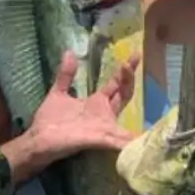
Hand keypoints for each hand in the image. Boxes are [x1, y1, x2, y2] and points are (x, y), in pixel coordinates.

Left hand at [24, 50, 140, 161]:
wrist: (39, 142)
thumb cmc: (50, 121)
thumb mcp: (58, 93)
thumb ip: (66, 75)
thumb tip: (69, 52)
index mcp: (96, 104)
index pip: (116, 85)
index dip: (125, 71)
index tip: (134, 55)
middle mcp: (104, 115)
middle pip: (124, 95)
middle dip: (129, 77)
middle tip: (135, 58)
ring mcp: (103, 128)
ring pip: (128, 114)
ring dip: (138, 102)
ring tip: (155, 98)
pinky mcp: (99, 139)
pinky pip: (119, 142)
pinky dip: (130, 142)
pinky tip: (141, 140)